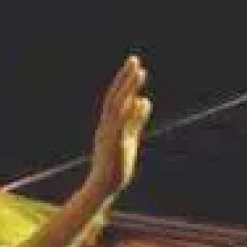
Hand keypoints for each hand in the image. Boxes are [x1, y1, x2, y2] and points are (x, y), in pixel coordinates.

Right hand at [85, 56, 151, 200]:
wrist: (103, 187)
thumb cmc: (115, 165)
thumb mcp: (128, 138)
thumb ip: (137, 120)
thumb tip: (144, 101)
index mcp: (108, 124)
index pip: (115, 98)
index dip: (124, 81)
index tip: (134, 65)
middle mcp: (106, 126)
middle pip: (115, 97)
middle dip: (125, 78)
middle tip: (134, 60)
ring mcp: (110, 135)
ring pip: (118, 107)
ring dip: (128, 89)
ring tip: (139, 72)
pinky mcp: (115, 145)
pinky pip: (122, 126)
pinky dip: (131, 113)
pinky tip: (141, 100)